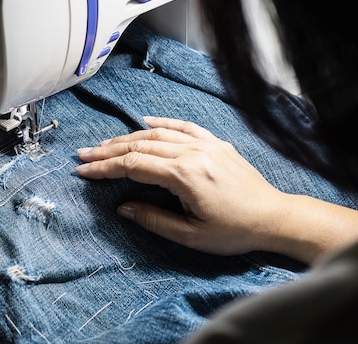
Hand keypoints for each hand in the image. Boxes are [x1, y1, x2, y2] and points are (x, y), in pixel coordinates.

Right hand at [76, 117, 357, 263]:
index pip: (134, 166)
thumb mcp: (191, 235)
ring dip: (128, 137)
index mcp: (184, 175)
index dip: (105, 168)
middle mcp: (192, 153)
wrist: (273, 217)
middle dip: (108, 151)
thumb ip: (154, 219)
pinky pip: (184, 126)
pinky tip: (146, 121)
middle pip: (140, 146)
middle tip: (84, 155)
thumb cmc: (234, 231)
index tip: (84, 171)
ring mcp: (205, 144)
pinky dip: (162, 123)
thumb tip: (123, 207)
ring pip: (158, 134)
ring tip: (105, 144)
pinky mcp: (215, 143)